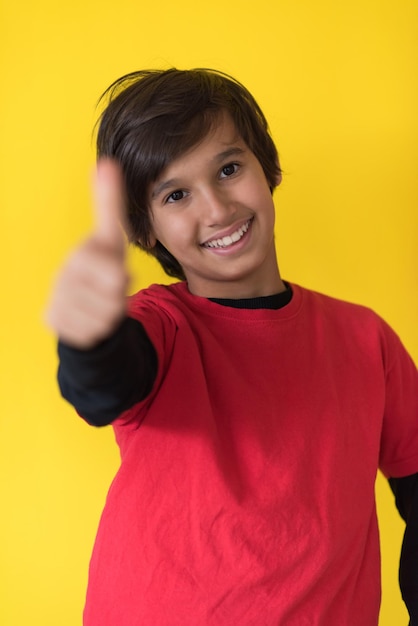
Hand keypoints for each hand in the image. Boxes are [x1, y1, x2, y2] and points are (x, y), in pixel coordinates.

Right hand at [46, 159, 129, 348]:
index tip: (118, 277)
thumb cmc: (101, 270)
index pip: (114, 274)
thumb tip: (106, 163)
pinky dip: (97, 329)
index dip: (120, 279)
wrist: (81, 304)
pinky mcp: (52, 319)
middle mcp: (62, 274)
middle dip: (119, 298)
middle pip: (113, 297)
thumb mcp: (111, 239)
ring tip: (100, 304)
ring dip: (110, 315)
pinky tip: (90, 318)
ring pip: (104, 317)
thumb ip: (109, 204)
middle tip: (110, 292)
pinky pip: (91, 332)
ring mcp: (55, 297)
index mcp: (79, 255)